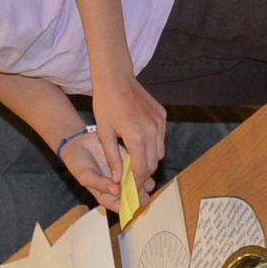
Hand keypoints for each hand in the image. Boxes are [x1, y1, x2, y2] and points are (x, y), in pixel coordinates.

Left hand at [88, 74, 167, 199]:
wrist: (116, 79)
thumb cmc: (105, 104)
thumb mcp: (104, 134)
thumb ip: (113, 158)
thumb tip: (118, 179)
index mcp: (136, 138)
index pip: (141, 170)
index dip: (136, 182)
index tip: (130, 189)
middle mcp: (152, 131)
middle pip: (153, 164)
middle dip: (143, 173)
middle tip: (131, 178)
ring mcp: (160, 123)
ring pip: (159, 153)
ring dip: (149, 160)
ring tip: (134, 161)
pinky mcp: (162, 116)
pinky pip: (161, 139)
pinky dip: (152, 145)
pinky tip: (140, 143)